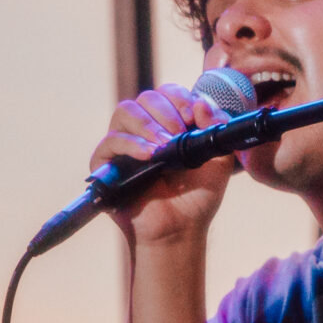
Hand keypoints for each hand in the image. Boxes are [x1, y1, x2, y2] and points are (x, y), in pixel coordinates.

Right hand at [90, 83, 237, 244]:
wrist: (181, 228)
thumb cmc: (197, 196)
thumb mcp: (218, 160)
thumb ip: (216, 128)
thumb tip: (201, 101)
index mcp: (168, 124)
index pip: (166, 94)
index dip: (179, 98)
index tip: (192, 115)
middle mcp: (143, 130)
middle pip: (146, 98)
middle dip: (166, 112)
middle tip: (178, 134)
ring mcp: (123, 145)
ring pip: (125, 111)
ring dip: (147, 124)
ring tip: (163, 146)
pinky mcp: (105, 163)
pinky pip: (111, 141)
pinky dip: (131, 144)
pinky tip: (148, 155)